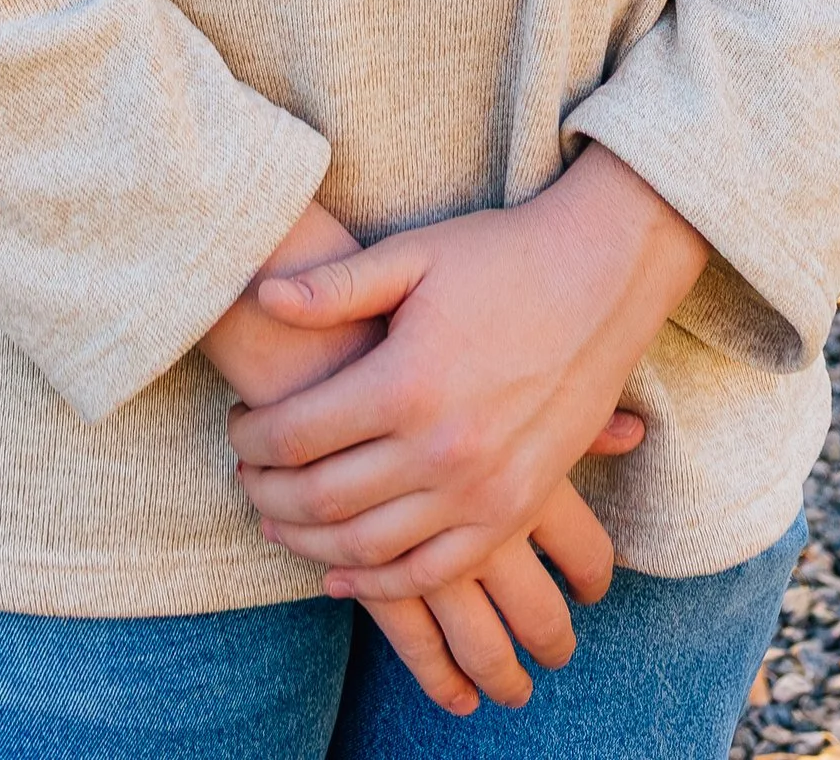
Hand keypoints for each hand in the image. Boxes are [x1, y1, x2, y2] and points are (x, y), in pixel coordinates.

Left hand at [229, 144, 705, 606]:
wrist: (601, 280)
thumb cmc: (501, 258)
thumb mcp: (415, 256)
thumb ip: (336, 286)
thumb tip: (262, 297)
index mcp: (407, 382)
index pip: (298, 434)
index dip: (254, 437)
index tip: (238, 424)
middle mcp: (441, 448)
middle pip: (322, 499)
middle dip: (268, 493)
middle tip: (245, 475)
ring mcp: (481, 490)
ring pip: (367, 547)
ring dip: (308, 543)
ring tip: (277, 518)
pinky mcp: (513, 511)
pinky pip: (431, 571)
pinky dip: (378, 582)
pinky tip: (340, 569)